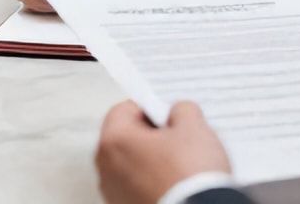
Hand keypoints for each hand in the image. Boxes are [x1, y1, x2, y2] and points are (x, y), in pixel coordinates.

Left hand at [96, 101, 231, 203]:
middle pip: (126, 138)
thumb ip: (182, 109)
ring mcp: (114, 194)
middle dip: (151, 135)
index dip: (150, 107)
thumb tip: (178, 112)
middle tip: (178, 138)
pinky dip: (153, 183)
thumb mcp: (193, 128)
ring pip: (132, 165)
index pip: (125, 110)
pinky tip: (176, 184)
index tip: (169, 113)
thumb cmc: (190, 176)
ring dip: (152, 161)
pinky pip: (137, 187)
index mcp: (114, 141)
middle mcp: (105, 169)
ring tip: (181, 164)